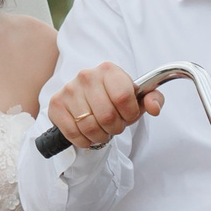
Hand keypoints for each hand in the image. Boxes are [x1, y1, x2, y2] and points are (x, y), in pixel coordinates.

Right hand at [45, 61, 162, 150]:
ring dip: (100, 136)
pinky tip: (88, 134)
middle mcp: (86, 76)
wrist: (88, 98)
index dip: (130, 114)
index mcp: (109, 70)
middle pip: (107, 116)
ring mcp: (69, 89)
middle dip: (115, 128)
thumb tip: (154, 108)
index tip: (128, 115)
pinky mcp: (56, 104)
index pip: (123, 98)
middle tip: (114, 125)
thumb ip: (153, 99)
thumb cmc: (115, 98)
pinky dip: (84, 140)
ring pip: (90, 127)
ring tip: (102, 130)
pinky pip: (73, 133)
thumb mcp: (137, 98)